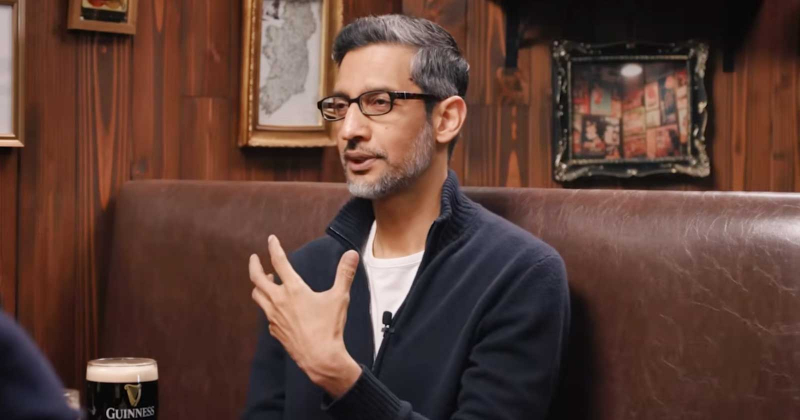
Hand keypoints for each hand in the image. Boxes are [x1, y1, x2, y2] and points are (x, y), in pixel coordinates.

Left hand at [249, 235, 361, 396]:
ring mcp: (274, 317)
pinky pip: (266, 315)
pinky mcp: (275, 331)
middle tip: (254, 258)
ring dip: (259, 286)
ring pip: (258, 297)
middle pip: (257, 279)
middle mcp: (279, 301)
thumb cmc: (329, 328)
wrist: (320, 358)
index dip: (274, 248)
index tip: (271, 239)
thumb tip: (352, 254)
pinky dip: (267, 307)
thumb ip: (344, 273)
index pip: (279, 262)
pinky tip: (275, 309)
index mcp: (294, 290)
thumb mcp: (339, 297)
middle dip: (254, 266)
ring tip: (265, 281)